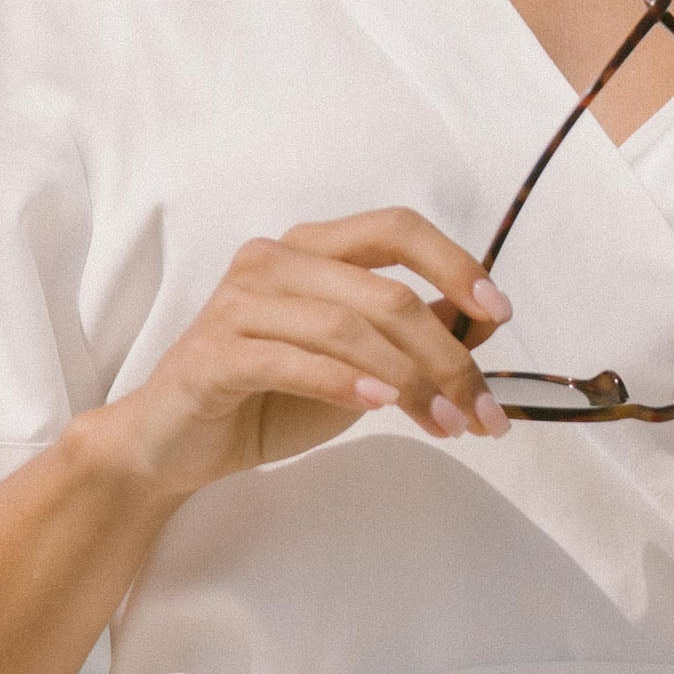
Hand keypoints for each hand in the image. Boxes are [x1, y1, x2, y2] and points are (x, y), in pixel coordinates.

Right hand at [107, 209, 515, 498]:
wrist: (173, 445)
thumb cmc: (268, 399)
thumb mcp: (360, 367)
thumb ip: (414, 337)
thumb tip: (483, 320)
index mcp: (312, 249)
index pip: (395, 228)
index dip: (455, 263)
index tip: (500, 312)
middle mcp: (273, 261)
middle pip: (385, 293)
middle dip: (447, 357)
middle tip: (483, 412)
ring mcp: (238, 304)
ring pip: (347, 328)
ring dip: (409, 381)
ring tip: (445, 423)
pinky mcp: (214, 354)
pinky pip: (292, 360)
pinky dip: (344, 382)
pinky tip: (379, 405)